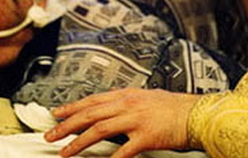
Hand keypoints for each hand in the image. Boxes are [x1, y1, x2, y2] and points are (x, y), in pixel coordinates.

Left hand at [44, 88, 199, 157]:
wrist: (197, 114)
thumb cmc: (174, 108)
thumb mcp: (146, 98)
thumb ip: (127, 103)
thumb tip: (110, 108)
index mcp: (127, 95)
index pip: (92, 100)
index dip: (71, 107)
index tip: (56, 114)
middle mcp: (128, 105)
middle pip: (90, 114)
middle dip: (67, 125)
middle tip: (51, 135)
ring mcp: (136, 119)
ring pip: (99, 129)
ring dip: (79, 142)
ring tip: (65, 151)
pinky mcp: (146, 136)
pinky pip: (123, 150)